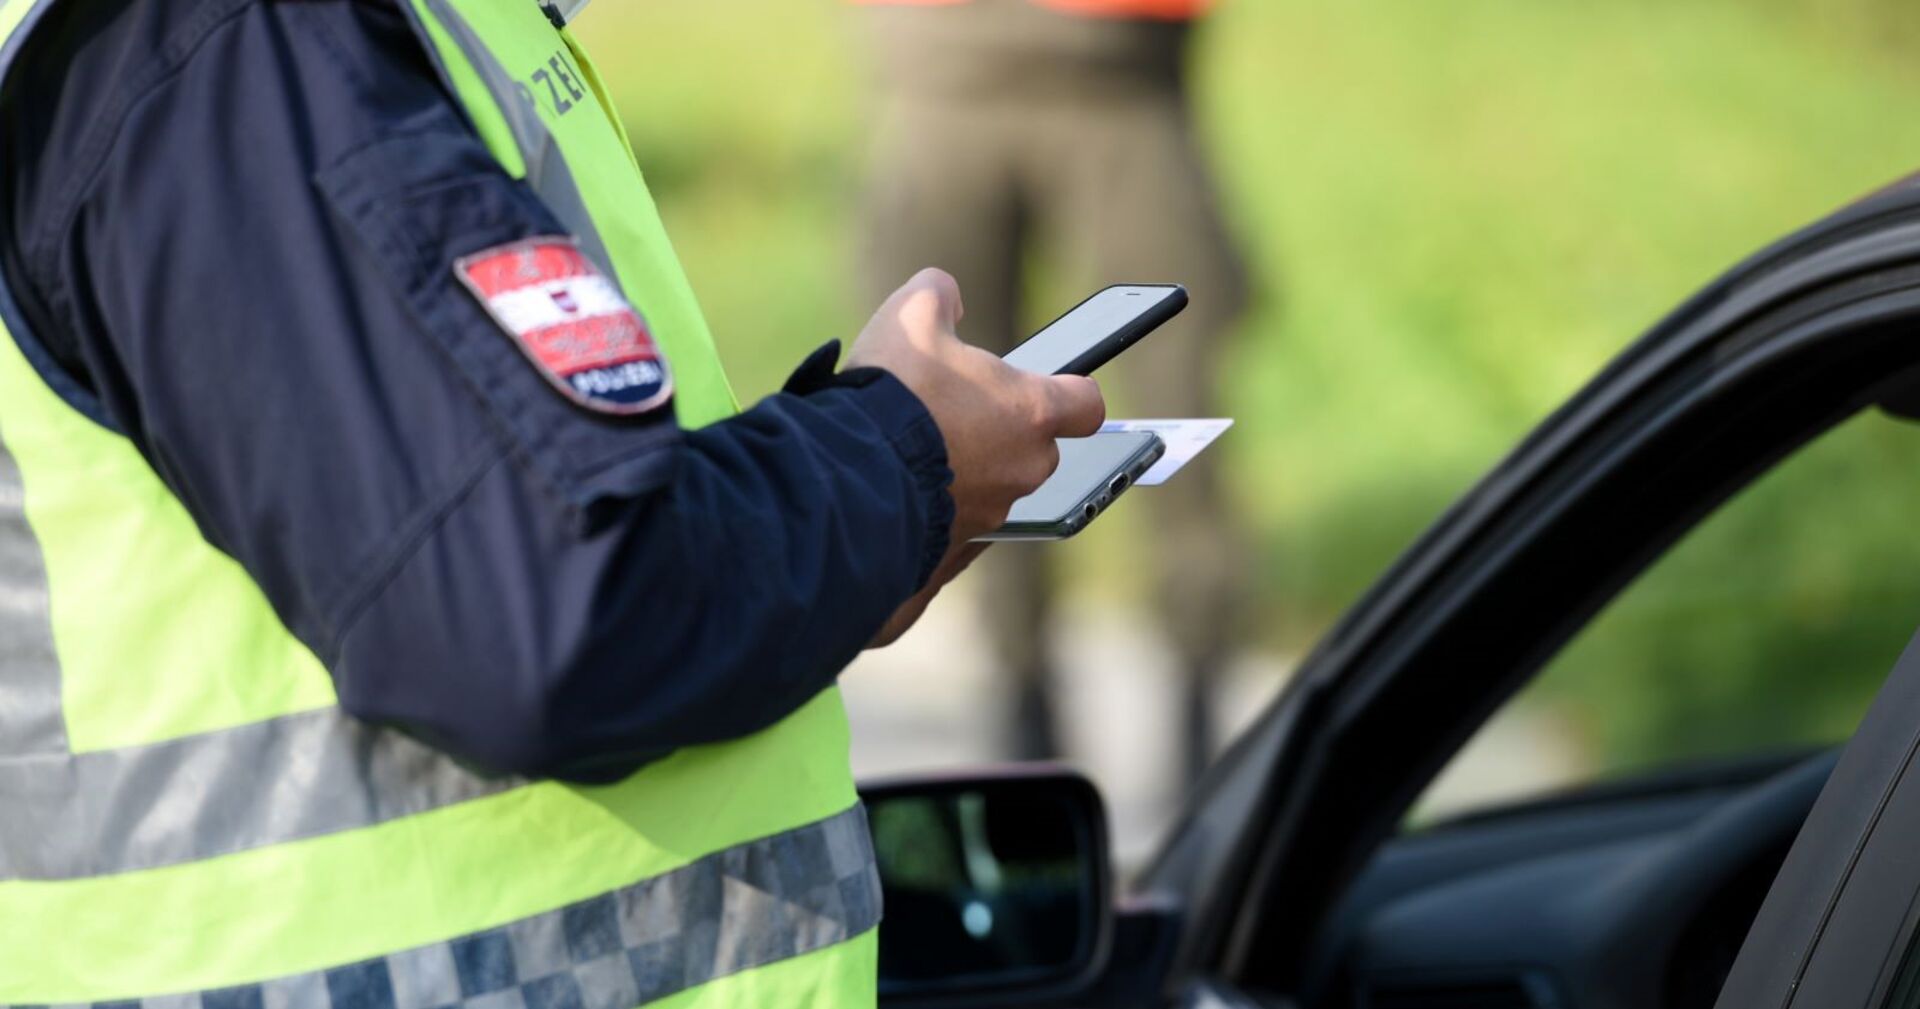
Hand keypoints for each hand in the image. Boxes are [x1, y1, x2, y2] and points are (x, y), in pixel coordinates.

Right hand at [849, 268, 1105, 644]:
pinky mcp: (955, 549)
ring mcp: (993, 513)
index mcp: (1030, 412)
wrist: (844, 475)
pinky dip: (936, 505)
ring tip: (914, 447)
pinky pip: (956, 522)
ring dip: (967, 469)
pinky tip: (899, 484)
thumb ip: (938, 294)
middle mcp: (1023, 468)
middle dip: (1003, 430)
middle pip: (1035, 448)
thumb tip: (946, 294)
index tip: (1052, 384)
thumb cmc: (891, 393)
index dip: (1071, 390)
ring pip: (994, 486)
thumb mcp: (911, 314)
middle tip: (954, 409)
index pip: (1086, 403)